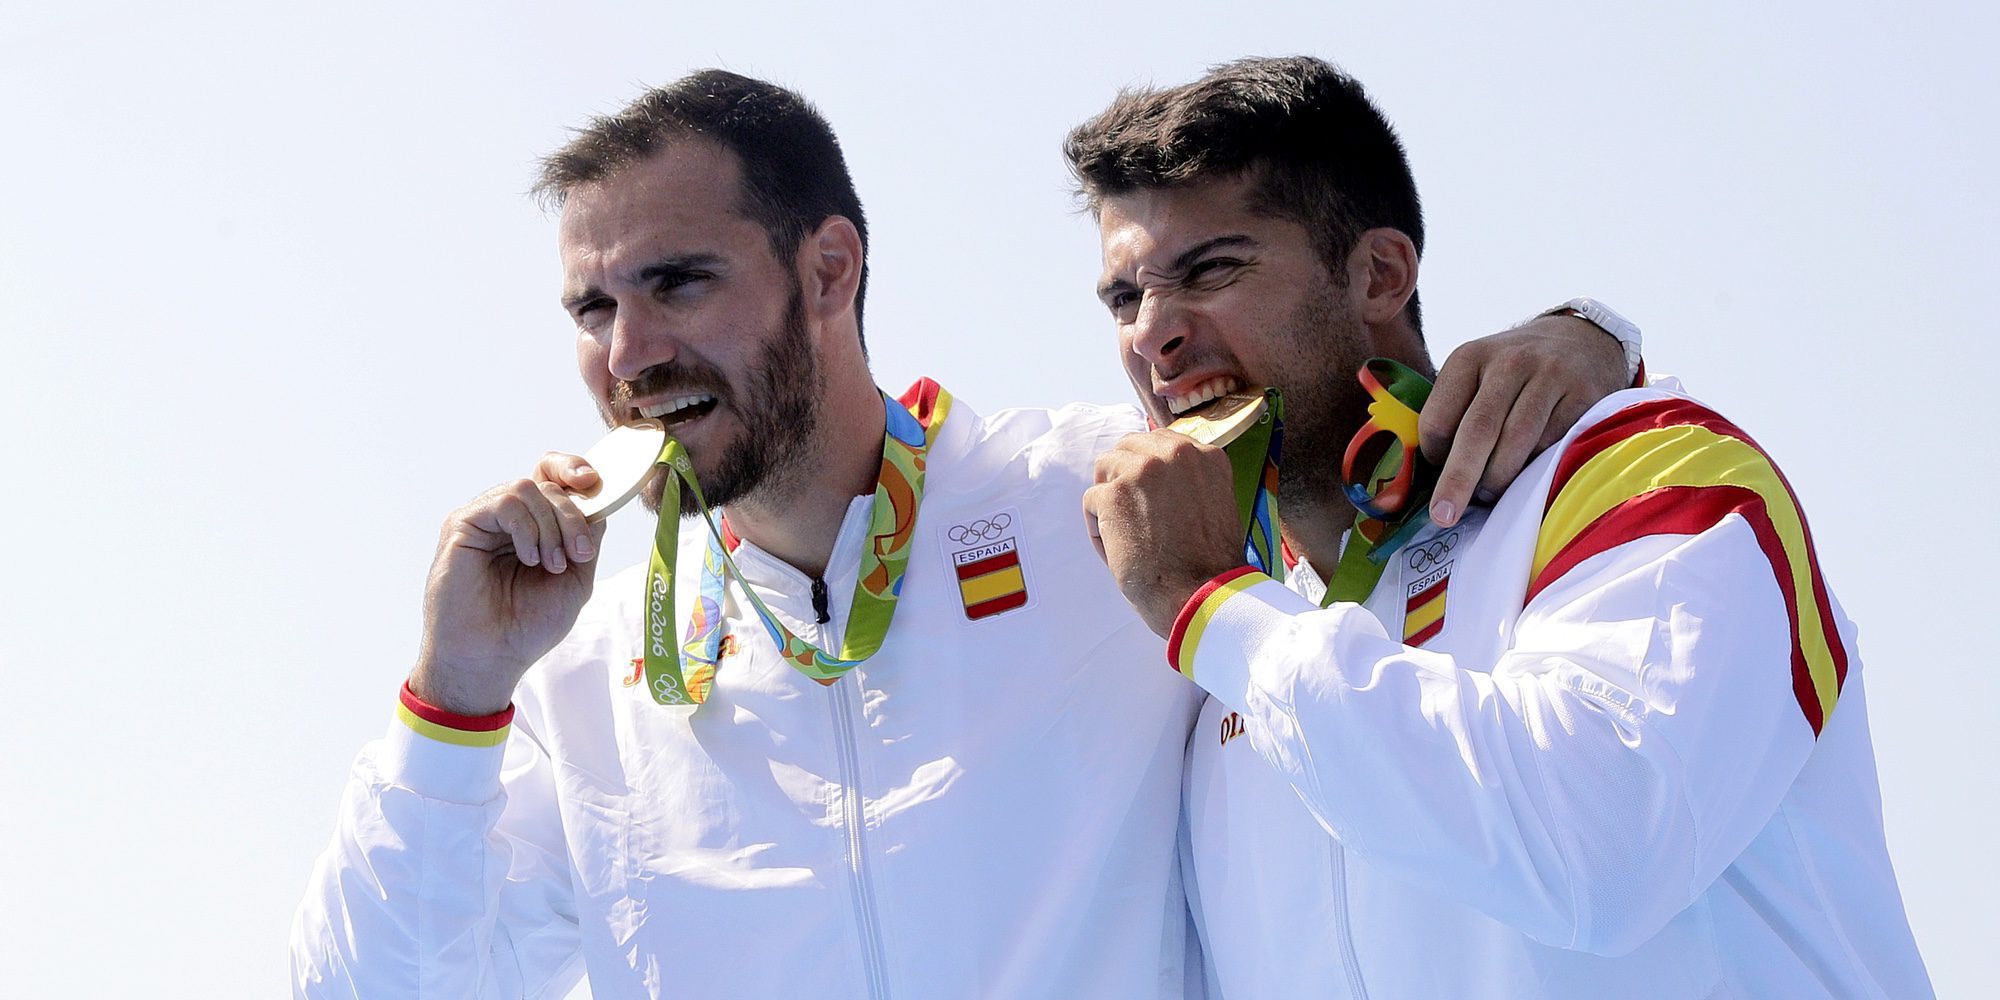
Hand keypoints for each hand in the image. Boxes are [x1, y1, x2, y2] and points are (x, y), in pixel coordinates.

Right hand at [408, 453, 611, 715]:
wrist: (491, 657)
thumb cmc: (528, 626)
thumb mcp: (575, 579)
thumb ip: (587, 538)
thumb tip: (599, 502)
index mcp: (535, 526)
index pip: (553, 475)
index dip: (574, 468)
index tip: (594, 481)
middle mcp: (509, 518)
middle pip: (548, 484)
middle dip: (572, 516)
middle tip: (577, 554)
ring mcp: (485, 519)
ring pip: (528, 489)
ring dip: (551, 526)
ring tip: (551, 565)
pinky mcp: (462, 524)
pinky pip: (505, 503)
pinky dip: (527, 528)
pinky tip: (529, 558)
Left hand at [1082, 430, 1248, 636]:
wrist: (1201, 593)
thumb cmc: (1208, 562)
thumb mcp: (1214, 504)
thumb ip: (1189, 481)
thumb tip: (1155, 473)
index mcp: (1206, 455)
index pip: (1161, 442)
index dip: (1148, 469)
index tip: (1148, 494)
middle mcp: (1176, 453)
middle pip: (1129, 447)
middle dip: (1124, 475)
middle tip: (1130, 512)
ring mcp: (1143, 470)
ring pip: (1105, 467)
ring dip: (1109, 498)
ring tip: (1124, 532)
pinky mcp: (1114, 493)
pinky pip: (1091, 500)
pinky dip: (1097, 527)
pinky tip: (1117, 550)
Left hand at [1419, 313, 1628, 525]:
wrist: (1581, 341)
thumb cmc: (1515, 373)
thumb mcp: (1477, 374)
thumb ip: (1455, 412)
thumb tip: (1432, 472)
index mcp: (1469, 357)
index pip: (1439, 417)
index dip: (1434, 454)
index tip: (1437, 472)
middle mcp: (1509, 362)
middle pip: (1478, 430)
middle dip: (1458, 479)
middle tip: (1444, 515)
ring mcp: (1550, 375)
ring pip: (1518, 440)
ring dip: (1500, 478)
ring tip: (1490, 495)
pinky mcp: (1584, 394)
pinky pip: (1553, 443)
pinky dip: (1535, 467)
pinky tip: (1527, 475)